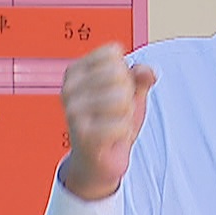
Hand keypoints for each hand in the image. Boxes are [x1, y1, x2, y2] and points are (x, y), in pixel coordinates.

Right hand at [58, 43, 156, 201]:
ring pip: (122, 99)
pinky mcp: (82, 134)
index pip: (113, 52)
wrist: (97, 162)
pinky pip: (122, 125)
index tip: (113, 89)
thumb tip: (146, 71)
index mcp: (75, 71)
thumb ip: (140, 76)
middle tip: (115, 111)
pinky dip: (124, 133)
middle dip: (127, 95)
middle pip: (119, 74)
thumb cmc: (109, 123)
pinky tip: (111, 137)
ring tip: (113, 123)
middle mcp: (69, 88)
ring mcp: (73, 112)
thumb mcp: (130, 93)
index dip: (125, 71)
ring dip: (126, 115)